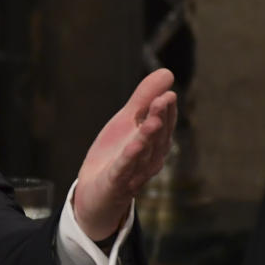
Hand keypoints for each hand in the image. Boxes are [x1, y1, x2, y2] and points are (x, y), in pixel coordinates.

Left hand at [73, 68, 177, 241]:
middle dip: (161, 118)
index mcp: (154, 141)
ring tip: (152, 120)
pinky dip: (129, 158)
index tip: (167, 92)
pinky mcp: (116, 183)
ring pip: (143, 153)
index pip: (164, 123)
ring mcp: (134, 172)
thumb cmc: (116, 155)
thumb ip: (143, 99)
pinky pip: (123, 170)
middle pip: (157, 136)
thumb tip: (167, 72)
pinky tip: (133, 146)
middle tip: (164, 99)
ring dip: (148, 137)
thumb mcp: (126, 122)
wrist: (96, 192)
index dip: (166, 109)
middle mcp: (150, 157)